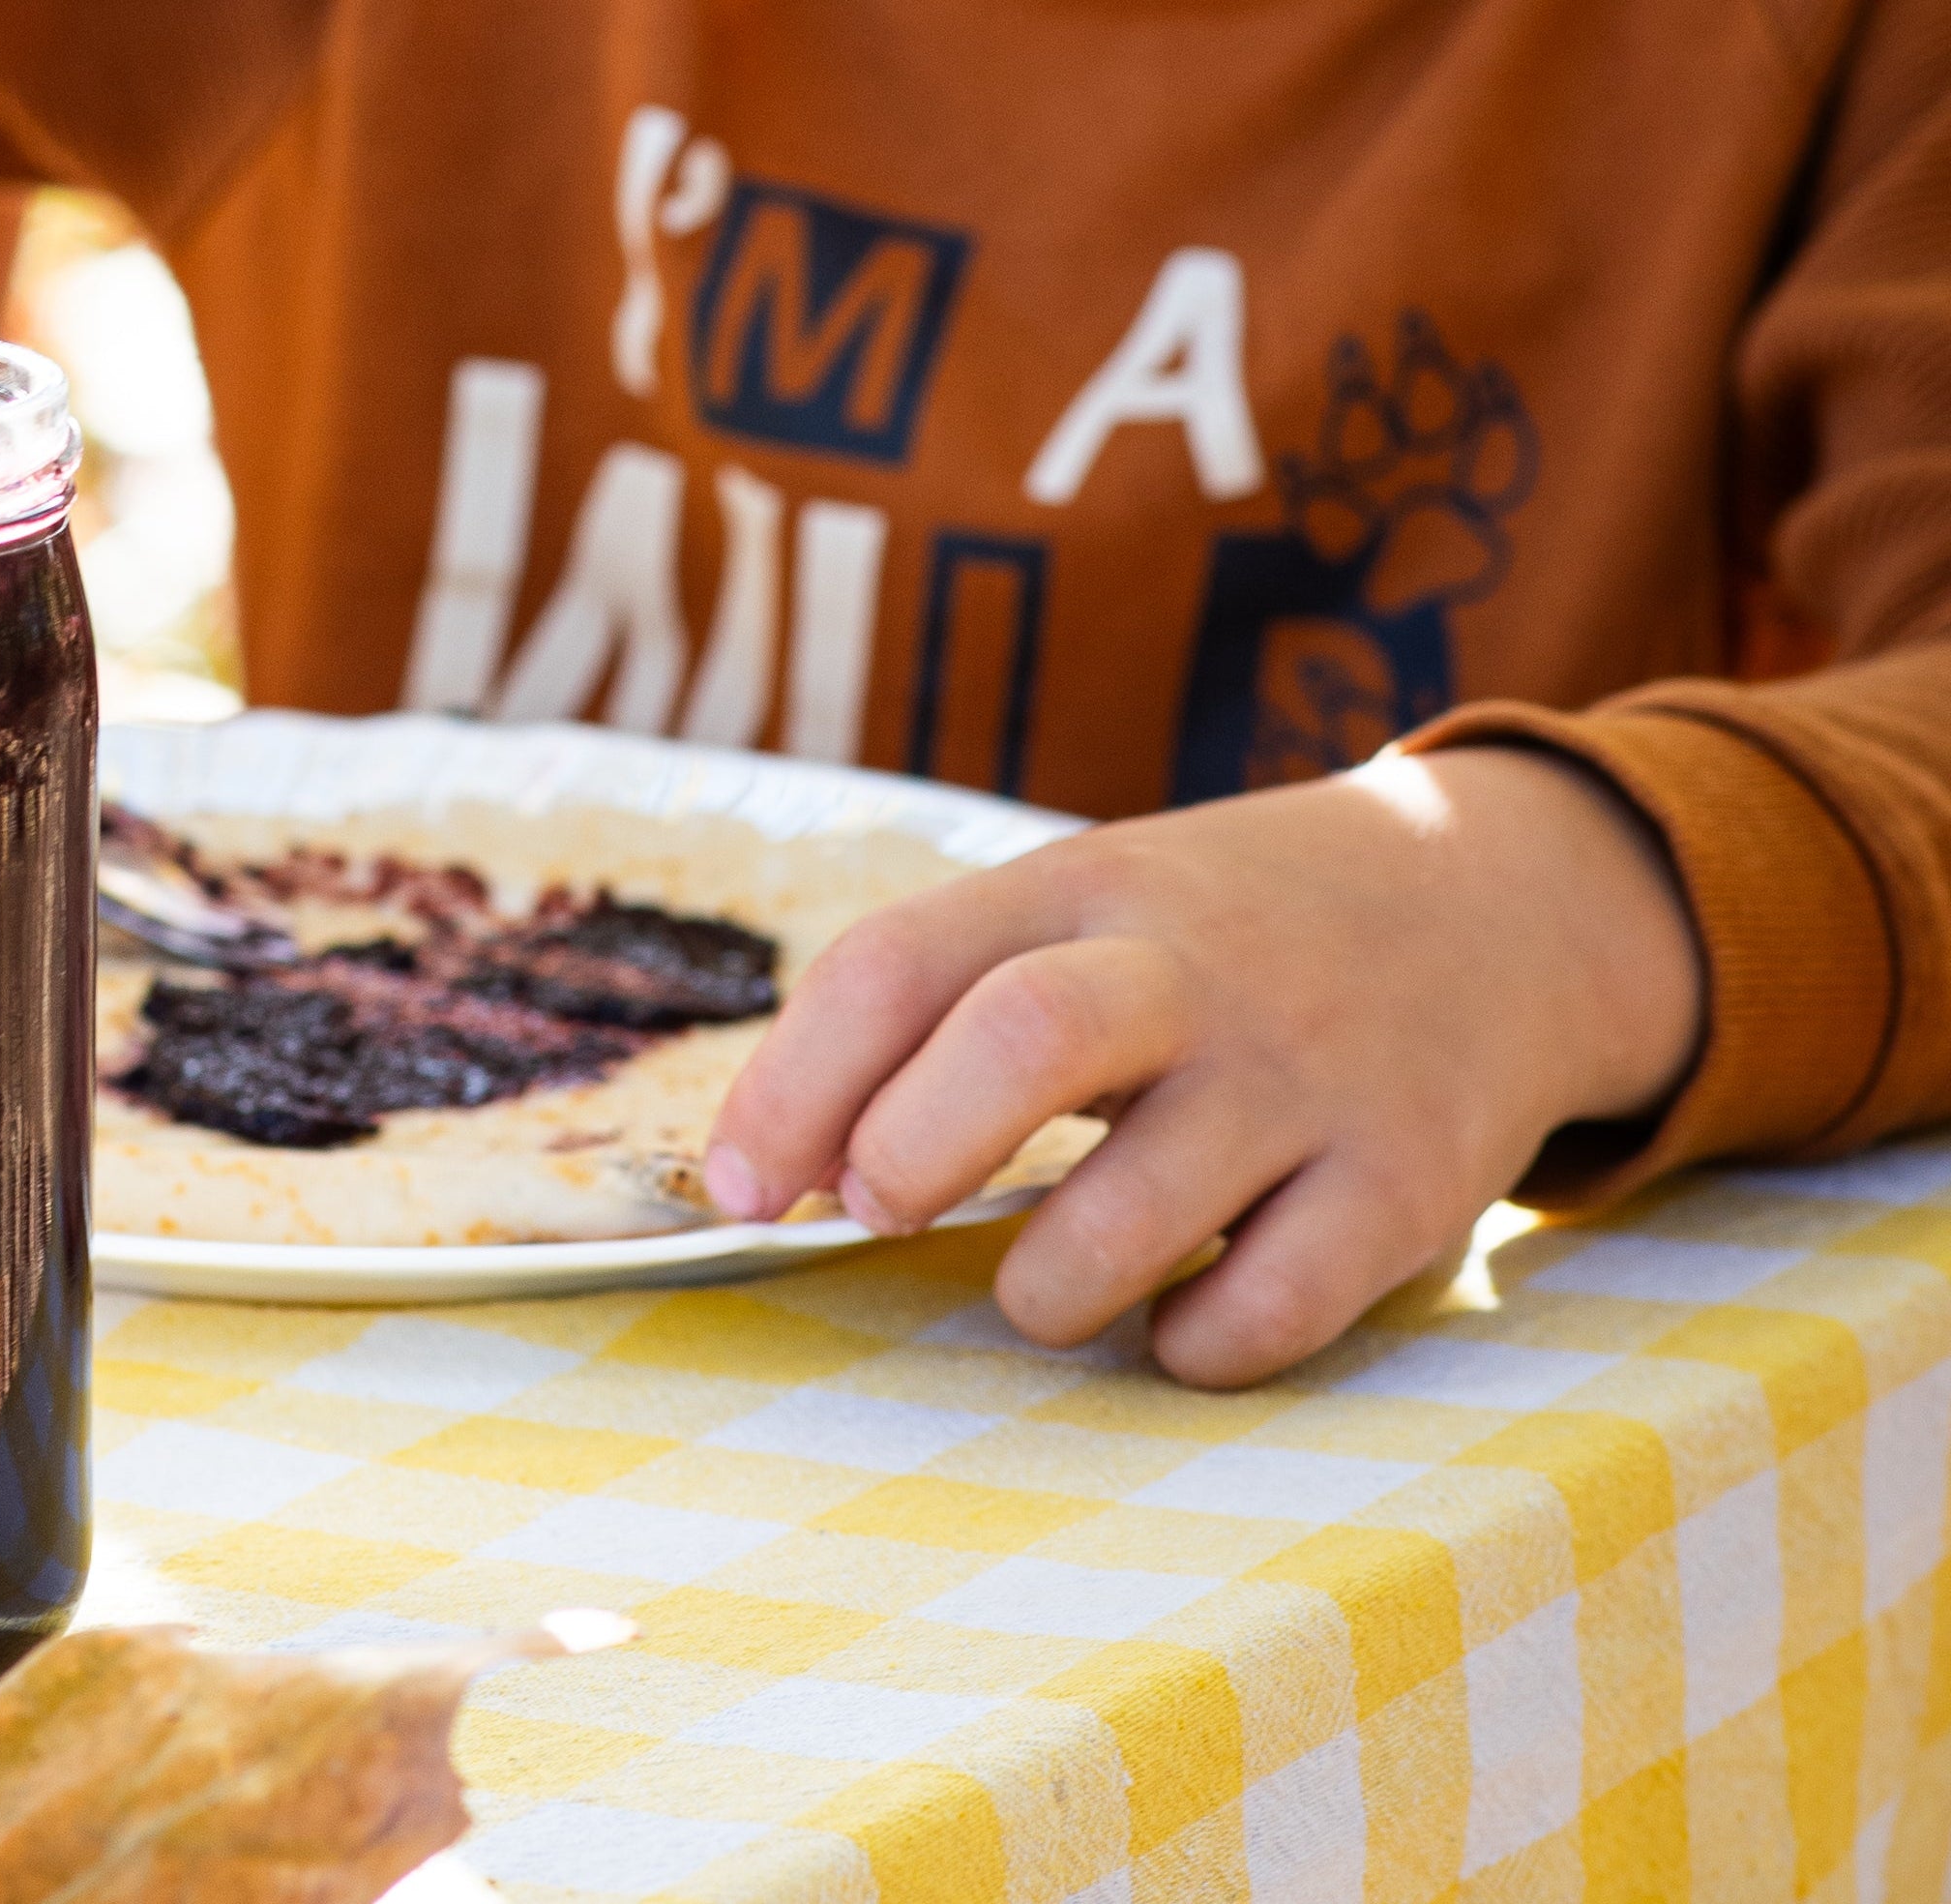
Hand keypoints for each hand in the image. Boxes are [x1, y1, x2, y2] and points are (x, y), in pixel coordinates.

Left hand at [703, 746, 1707, 1384]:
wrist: (1491, 904)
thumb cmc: (1218, 935)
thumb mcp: (1086, 905)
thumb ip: (948, 1003)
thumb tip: (777, 1164)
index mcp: (1076, 886)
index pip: (894, 962)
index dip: (791, 1086)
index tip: (739, 1189)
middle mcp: (1189, 968)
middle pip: (1019, 1039)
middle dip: (911, 1149)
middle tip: (878, 1209)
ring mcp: (1304, 1074)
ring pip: (1136, 1207)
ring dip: (1047, 1284)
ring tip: (1037, 1285)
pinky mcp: (1409, 1183)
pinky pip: (1271, 1305)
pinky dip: (1191, 1346)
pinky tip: (1176, 1322)